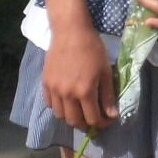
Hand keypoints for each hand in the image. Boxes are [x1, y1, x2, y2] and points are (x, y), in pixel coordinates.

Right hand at [41, 12, 118, 131]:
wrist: (70, 31)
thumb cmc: (92, 48)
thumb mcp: (105, 71)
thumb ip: (108, 95)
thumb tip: (112, 115)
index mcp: (85, 91)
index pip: (93, 119)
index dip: (101, 124)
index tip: (106, 121)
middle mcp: (67, 94)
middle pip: (74, 121)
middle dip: (85, 126)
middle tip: (92, 123)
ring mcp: (54, 89)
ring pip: (60, 115)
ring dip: (71, 119)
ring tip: (79, 113)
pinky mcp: (45, 83)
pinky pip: (49, 104)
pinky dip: (58, 108)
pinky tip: (66, 103)